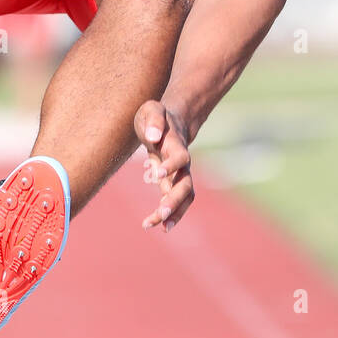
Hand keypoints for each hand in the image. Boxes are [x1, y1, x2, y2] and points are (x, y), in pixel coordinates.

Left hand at [134, 100, 193, 232]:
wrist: (169, 123)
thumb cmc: (156, 116)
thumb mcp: (152, 110)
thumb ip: (154, 120)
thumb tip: (153, 138)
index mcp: (176, 144)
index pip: (180, 157)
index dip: (171, 165)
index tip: (156, 174)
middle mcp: (182, 163)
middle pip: (185, 184)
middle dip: (174, 199)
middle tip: (160, 212)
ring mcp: (180, 174)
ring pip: (185, 197)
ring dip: (175, 212)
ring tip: (162, 227)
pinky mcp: (173, 182)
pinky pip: (177, 201)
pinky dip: (170, 214)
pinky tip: (157, 225)